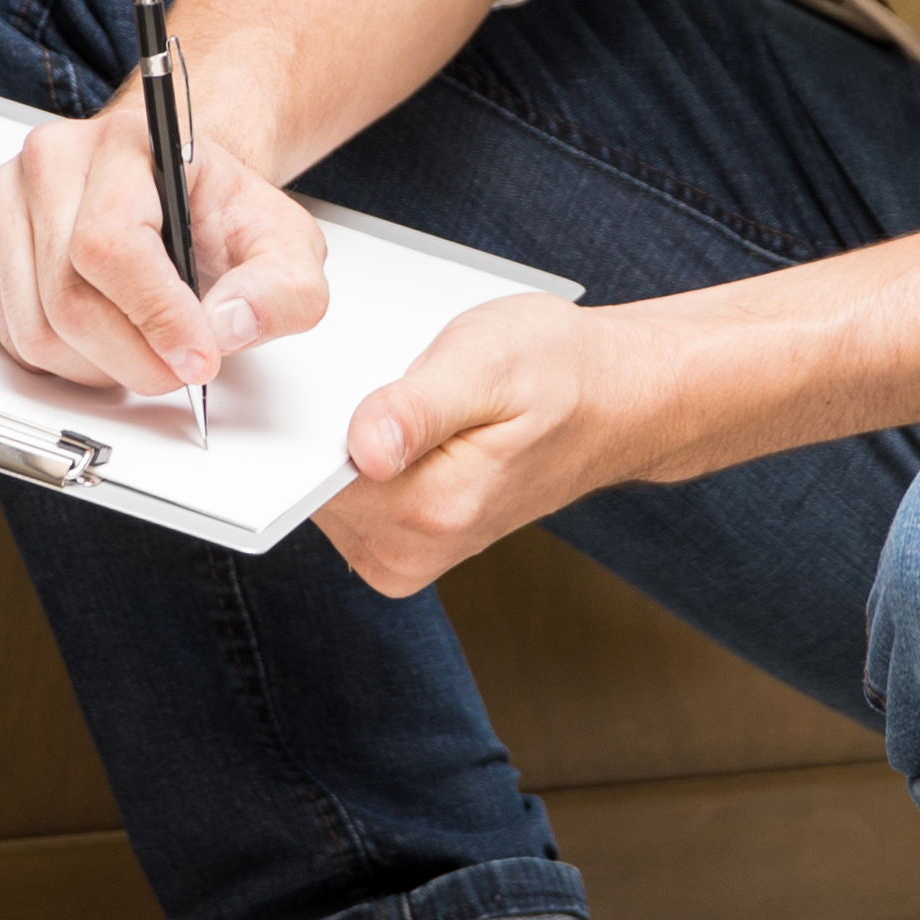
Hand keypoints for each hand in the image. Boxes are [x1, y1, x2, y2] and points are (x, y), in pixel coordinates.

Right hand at [0, 91, 329, 402]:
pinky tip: (97, 336)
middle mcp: (52, 160)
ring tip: (143, 350)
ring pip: (33, 328)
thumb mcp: (285, 245)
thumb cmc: (215, 210)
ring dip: (96, 367)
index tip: (197, 359)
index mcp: (126, 143)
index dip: (155, 319)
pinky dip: (56, 357)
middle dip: (132, 359)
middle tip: (177, 369)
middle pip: (68, 300)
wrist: (173, 188)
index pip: (111, 245)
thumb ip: (281, 289)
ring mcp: (2, 198)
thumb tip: (229, 327)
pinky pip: (3, 330)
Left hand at [318, 291, 649, 599]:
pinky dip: (359, 454)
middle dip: (329, 425)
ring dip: (345, 437)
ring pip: (322, 490)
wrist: (613, 404)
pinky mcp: (400, 546)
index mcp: (430, 511)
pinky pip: (345, 497)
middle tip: (390, 376)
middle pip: (310, 485)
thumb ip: (420, 408)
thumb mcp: (490, 363)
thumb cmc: (558, 371)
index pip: (309, 474)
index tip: (337, 377)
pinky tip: (403, 420)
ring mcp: (403, 556)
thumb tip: (364, 450)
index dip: (306, 418)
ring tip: (406, 396)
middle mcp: (410, 551)